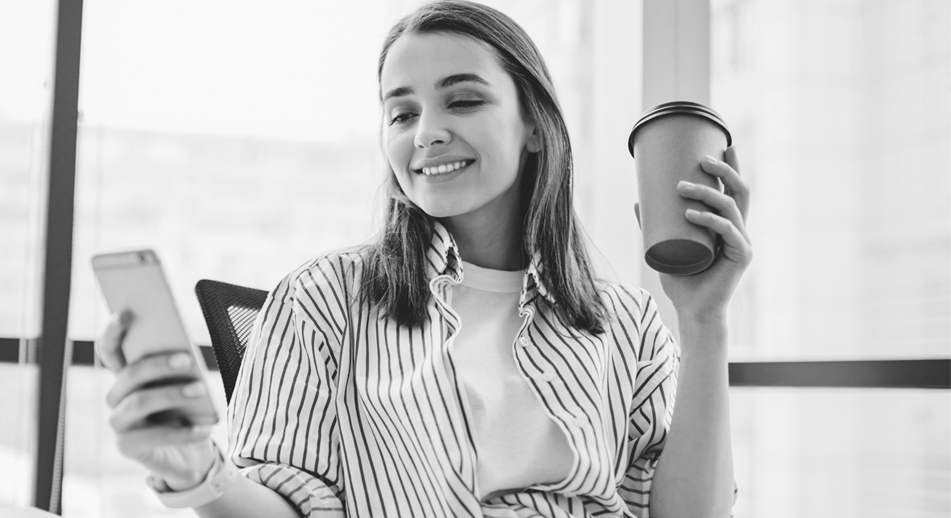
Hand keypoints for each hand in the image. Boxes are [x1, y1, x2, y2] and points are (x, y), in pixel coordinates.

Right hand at [96, 311, 216, 490]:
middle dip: (158, 364)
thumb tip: (184, 350)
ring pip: (139, 402)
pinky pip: (155, 437)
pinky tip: (205, 428)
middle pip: (129, 374)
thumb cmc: (186, 409)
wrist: (188, 453)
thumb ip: (178, 366)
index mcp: (126, 376)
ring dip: (171, 394)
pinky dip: (183, 432)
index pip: (109, 350)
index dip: (113, 331)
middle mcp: (116, 397)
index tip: (127, 312)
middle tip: (188, 359)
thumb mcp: (184, 384)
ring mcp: (119, 423)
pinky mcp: (128, 447)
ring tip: (200, 390)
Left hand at [656, 146, 751, 321]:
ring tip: (682, 187)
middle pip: (740, 190)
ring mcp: (742, 243)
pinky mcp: (741, 257)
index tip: (723, 143)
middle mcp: (739, 230)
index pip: (734, 188)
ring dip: (707, 193)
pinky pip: (728, 231)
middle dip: (724, 170)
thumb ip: (654, 224)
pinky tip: (692, 214)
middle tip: (701, 159)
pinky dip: (710, 220)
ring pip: (732, 207)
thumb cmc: (681, 280)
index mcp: (728, 224)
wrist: (692, 312)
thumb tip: (637, 199)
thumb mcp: (664, 245)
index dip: (732, 166)